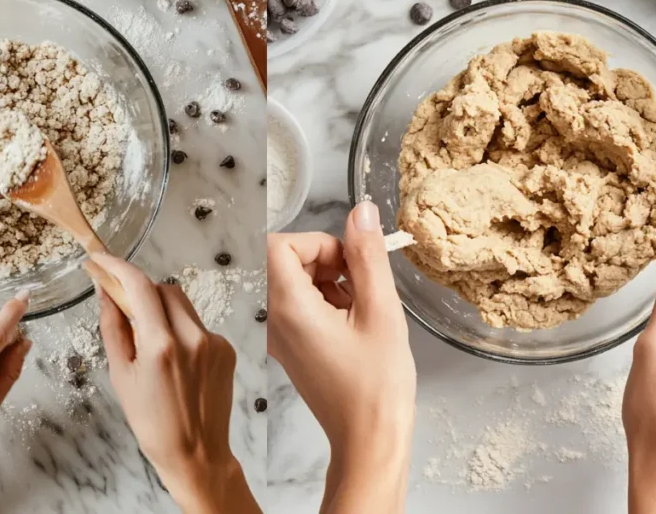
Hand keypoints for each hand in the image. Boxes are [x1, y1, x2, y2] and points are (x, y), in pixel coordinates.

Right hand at [91, 254, 259, 513]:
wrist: (196, 453)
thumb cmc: (152, 422)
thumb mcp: (121, 376)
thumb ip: (113, 328)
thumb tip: (106, 293)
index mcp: (161, 345)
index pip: (139, 286)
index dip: (117, 266)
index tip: (100, 260)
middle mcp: (192, 337)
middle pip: (164, 289)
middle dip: (142, 291)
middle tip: (125, 305)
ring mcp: (214, 342)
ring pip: (183, 305)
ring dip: (163, 311)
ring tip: (152, 342)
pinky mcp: (227, 349)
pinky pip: (198, 325)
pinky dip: (182, 331)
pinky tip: (176, 361)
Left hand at [267, 201, 415, 513]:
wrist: (369, 441)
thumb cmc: (376, 387)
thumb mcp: (381, 311)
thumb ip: (368, 256)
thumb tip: (362, 213)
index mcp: (289, 308)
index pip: (278, 245)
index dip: (317, 242)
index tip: (349, 260)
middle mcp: (275, 320)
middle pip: (287, 261)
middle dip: (328, 261)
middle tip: (363, 284)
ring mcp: (281, 336)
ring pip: (296, 283)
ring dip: (331, 282)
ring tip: (363, 309)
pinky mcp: (293, 348)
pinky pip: (301, 307)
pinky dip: (328, 304)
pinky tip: (356, 324)